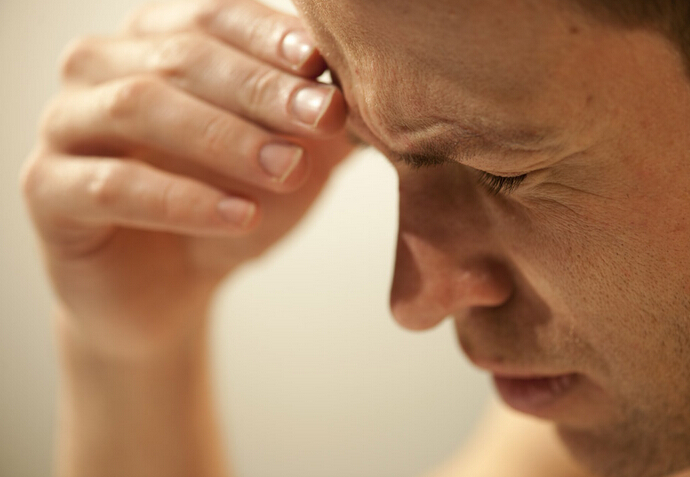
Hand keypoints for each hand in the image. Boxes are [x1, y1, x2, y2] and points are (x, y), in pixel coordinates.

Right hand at [21, 0, 355, 357]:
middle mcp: (102, 70)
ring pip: (138, 107)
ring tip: (288, 170)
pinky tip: (242, 217)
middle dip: (259, 87)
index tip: (322, 63)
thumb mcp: (287, 162)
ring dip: (223, 137)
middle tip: (322, 118)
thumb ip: (318, 126)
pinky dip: (183, 199)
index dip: (268, 37)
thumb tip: (364, 90)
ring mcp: (66, 125)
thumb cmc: (230, 209)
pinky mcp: (47, 190)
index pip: (213, 17)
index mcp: (156, 44)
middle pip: (179, 56)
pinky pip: (113, 186)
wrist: (171, 288)